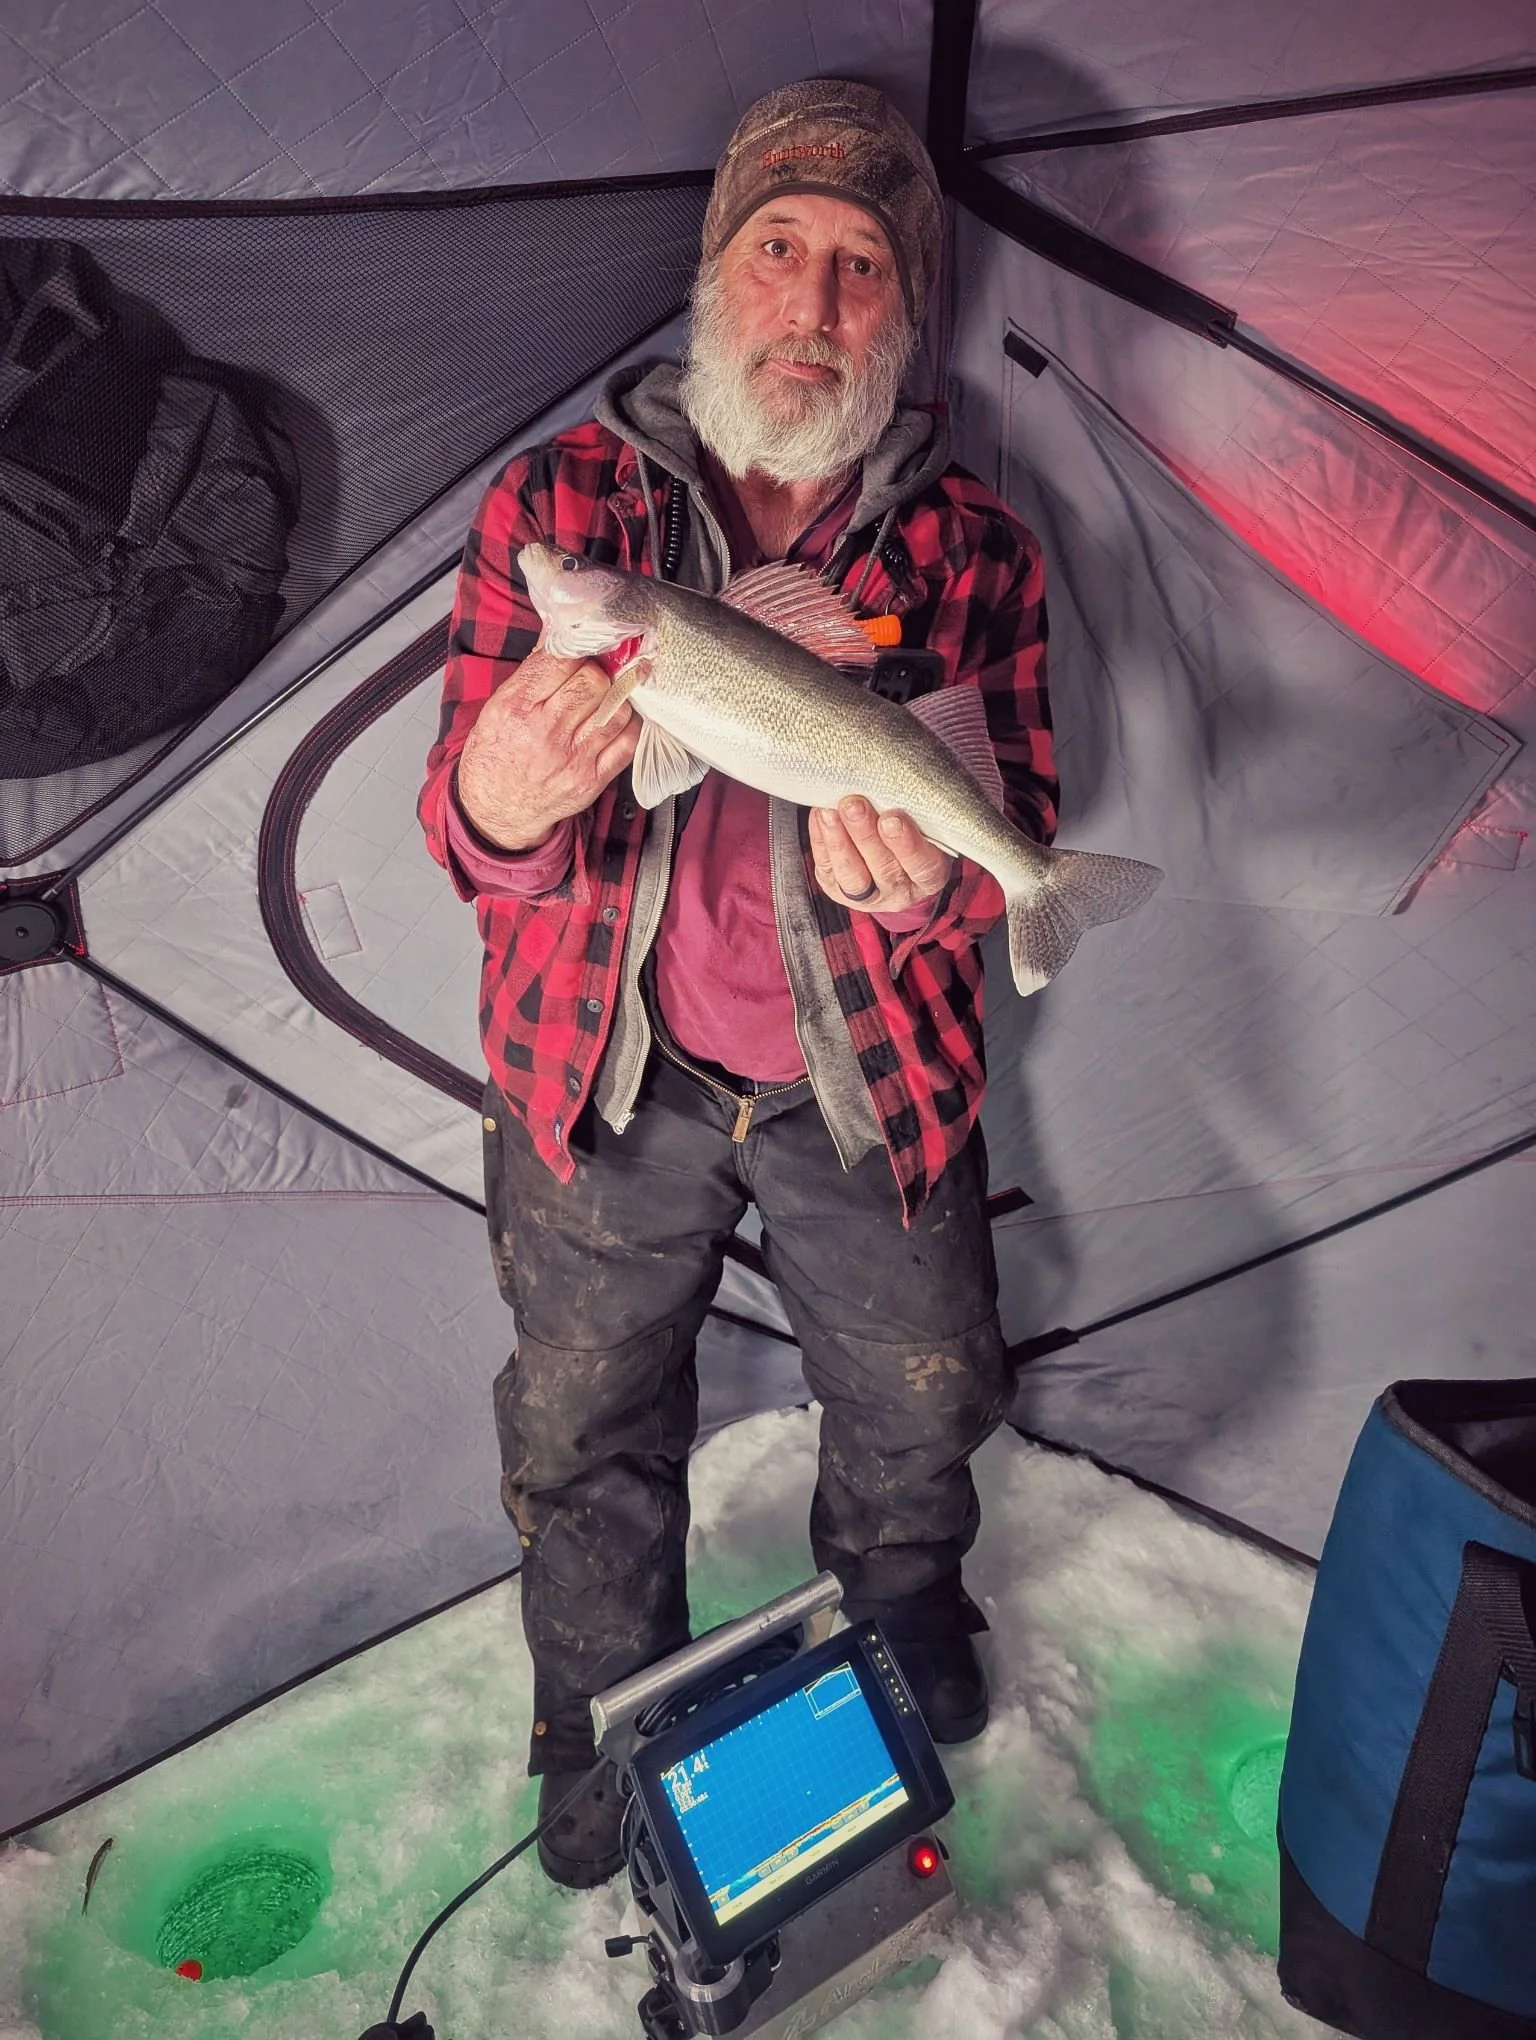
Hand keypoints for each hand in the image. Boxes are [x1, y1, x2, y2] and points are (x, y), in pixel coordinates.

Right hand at [456, 638, 640, 849]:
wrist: (495, 810)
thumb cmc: (496, 754)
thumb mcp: (498, 706)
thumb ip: (531, 673)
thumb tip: (560, 636)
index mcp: (516, 707)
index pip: (561, 660)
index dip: (577, 650)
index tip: (580, 652)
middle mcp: (545, 732)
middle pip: (595, 681)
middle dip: (597, 672)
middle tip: (591, 678)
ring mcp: (572, 758)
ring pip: (617, 708)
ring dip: (616, 698)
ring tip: (603, 700)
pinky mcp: (591, 780)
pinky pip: (628, 742)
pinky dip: (628, 725)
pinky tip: (616, 721)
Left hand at [808, 798, 953, 913]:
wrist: (894, 865)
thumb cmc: (915, 833)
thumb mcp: (926, 825)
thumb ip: (914, 810)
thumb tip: (890, 779)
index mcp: (929, 876)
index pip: (922, 865)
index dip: (907, 844)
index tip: (892, 818)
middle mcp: (900, 891)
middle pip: (884, 868)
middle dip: (865, 835)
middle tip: (854, 805)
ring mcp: (868, 895)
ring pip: (852, 876)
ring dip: (839, 841)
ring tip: (830, 812)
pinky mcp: (838, 890)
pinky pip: (827, 869)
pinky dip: (821, 841)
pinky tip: (820, 817)